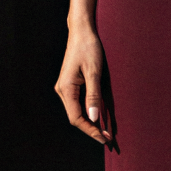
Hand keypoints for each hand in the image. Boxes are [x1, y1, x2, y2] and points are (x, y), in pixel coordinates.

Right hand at [56, 20, 113, 143]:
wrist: (81, 31)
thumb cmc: (89, 48)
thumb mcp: (94, 72)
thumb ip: (93, 95)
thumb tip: (94, 118)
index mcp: (66, 88)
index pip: (76, 118)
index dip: (90, 130)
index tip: (103, 138)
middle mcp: (62, 90)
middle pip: (75, 117)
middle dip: (90, 129)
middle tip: (107, 138)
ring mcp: (65, 88)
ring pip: (76, 112)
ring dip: (89, 122)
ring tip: (104, 130)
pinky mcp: (70, 84)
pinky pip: (77, 104)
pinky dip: (88, 112)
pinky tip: (97, 117)